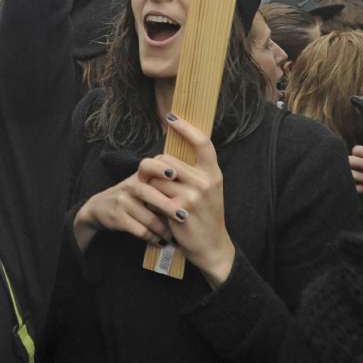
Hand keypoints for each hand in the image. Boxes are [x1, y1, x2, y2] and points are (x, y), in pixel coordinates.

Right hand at [74, 171, 176, 252]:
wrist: (100, 207)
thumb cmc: (131, 195)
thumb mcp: (140, 182)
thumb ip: (161, 181)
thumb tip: (193, 186)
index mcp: (139, 176)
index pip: (148, 166)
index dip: (159, 168)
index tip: (174, 174)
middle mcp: (130, 186)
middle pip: (149, 194)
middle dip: (169, 206)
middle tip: (184, 216)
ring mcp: (122, 202)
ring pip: (148, 218)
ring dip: (164, 230)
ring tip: (174, 237)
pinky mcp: (117, 218)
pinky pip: (140, 230)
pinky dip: (153, 238)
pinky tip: (161, 242)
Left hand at [141, 115, 235, 287]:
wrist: (211, 246)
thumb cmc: (205, 215)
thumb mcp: (208, 190)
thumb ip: (193, 171)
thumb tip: (169, 154)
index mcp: (213, 173)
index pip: (202, 143)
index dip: (186, 127)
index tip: (171, 117)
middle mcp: (205, 182)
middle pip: (166, 160)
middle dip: (152, 168)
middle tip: (148, 177)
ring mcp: (192, 196)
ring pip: (157, 177)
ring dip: (149, 185)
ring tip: (153, 195)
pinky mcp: (178, 210)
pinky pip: (153, 195)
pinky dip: (148, 198)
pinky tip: (151, 205)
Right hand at [349, 144, 362, 194]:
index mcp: (357, 160)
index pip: (356, 151)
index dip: (362, 151)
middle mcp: (349, 167)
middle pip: (350, 160)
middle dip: (361, 162)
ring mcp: (346, 178)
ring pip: (350, 174)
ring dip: (362, 176)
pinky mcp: (346, 189)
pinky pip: (350, 187)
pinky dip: (360, 187)